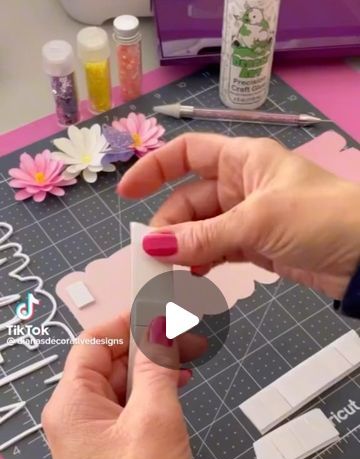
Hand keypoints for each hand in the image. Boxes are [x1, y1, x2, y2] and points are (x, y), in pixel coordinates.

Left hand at [42, 315, 204, 458]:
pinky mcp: (109, 457)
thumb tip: (160, 325)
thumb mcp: (155, 418)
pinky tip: (177, 391)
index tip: (160, 310)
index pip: (92, 343)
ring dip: (152, 372)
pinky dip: (151, 398)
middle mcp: (73, 418)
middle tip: (185, 335)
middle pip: (107, 364)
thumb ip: (157, 366)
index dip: (126, 322)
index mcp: (71, 403)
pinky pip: (128, 413)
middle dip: (145, 347)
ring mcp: (90, 439)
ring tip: (189, 362)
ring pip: (121, 389)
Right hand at [118, 133, 359, 298]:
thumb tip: (151, 247)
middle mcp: (241, 184)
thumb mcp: (257, 222)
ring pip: (201, 230)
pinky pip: (217, 251)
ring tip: (167, 275)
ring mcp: (247, 217)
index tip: (127, 195)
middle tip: (153, 257)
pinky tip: (191, 279)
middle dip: (169, 227)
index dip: (154, 169)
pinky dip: (202, 263)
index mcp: (243, 159)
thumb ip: (203, 236)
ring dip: (183, 250)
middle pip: (189, 200)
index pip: (188, 154)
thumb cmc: (318, 218)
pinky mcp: (256, 246)